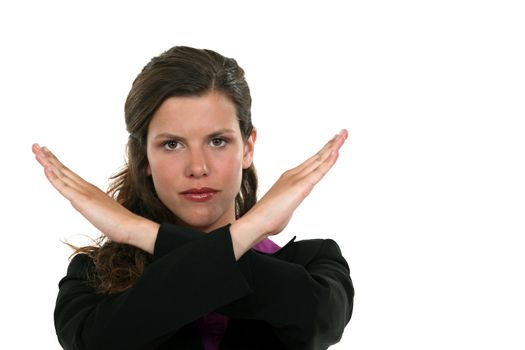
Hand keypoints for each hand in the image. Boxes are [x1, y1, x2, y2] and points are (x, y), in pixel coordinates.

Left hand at [32, 144, 158, 252]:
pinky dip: (53, 177)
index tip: (47, 154)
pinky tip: (46, 168)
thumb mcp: (103, 214)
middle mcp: (86, 187)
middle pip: (63, 170)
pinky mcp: (82, 201)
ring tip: (36, 150)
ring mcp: (84, 193)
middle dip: (48, 158)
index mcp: (90, 190)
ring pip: (61, 174)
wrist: (131, 226)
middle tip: (36, 146)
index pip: (69, 175)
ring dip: (47, 162)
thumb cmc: (120, 223)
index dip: (57, 164)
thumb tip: (90, 208)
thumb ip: (95, 208)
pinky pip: (64, 187)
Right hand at [230, 129, 347, 258]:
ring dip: (333, 147)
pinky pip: (318, 172)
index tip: (332, 145)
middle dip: (331, 145)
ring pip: (319, 160)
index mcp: (289, 178)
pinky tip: (336, 152)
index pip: (311, 163)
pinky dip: (328, 162)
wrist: (256, 221)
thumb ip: (288, 204)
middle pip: (317, 157)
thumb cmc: (267, 218)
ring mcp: (297, 179)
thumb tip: (288, 207)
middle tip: (343, 133)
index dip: (323, 152)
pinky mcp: (301, 187)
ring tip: (343, 135)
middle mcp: (294, 174)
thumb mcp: (284, 208)